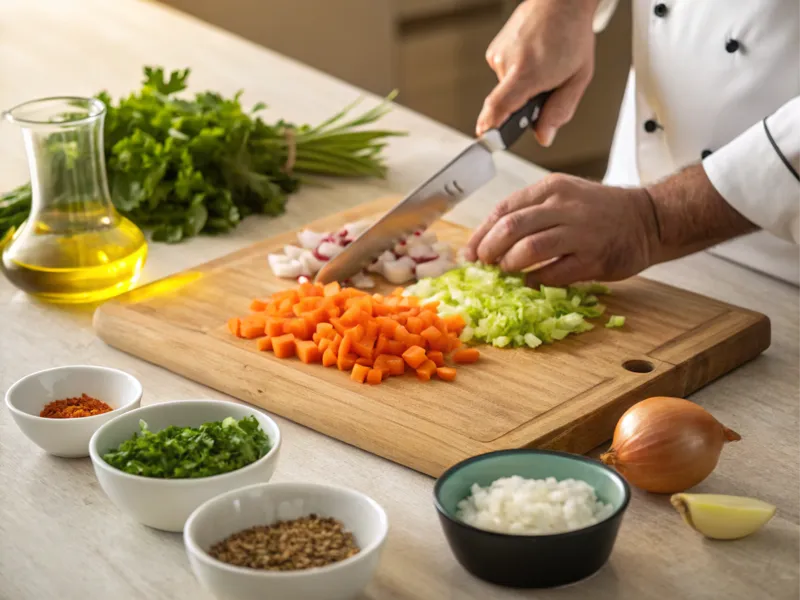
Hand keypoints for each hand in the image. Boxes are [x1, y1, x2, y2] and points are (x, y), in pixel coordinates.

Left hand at [464, 174, 658, 285]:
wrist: (648, 218)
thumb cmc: (598, 210)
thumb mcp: (562, 196)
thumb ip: (530, 212)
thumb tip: (489, 240)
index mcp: (551, 188)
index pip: (503, 210)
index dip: (480, 234)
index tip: (470, 252)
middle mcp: (564, 206)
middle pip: (510, 228)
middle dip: (489, 251)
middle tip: (484, 264)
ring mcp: (580, 232)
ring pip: (528, 250)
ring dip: (510, 265)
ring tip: (507, 271)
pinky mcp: (593, 258)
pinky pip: (552, 273)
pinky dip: (535, 280)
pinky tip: (531, 282)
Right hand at [476, 0, 597, 146]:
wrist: (561, 3)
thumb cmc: (572, 35)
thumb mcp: (578, 79)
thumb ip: (560, 111)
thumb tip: (543, 136)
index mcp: (529, 72)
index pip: (500, 106)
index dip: (491, 125)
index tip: (486, 138)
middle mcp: (508, 62)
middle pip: (507, 103)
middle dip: (524, 105)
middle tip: (545, 87)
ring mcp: (498, 54)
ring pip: (506, 88)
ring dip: (522, 87)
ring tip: (541, 66)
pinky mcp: (494, 50)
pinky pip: (504, 75)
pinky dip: (517, 74)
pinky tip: (531, 59)